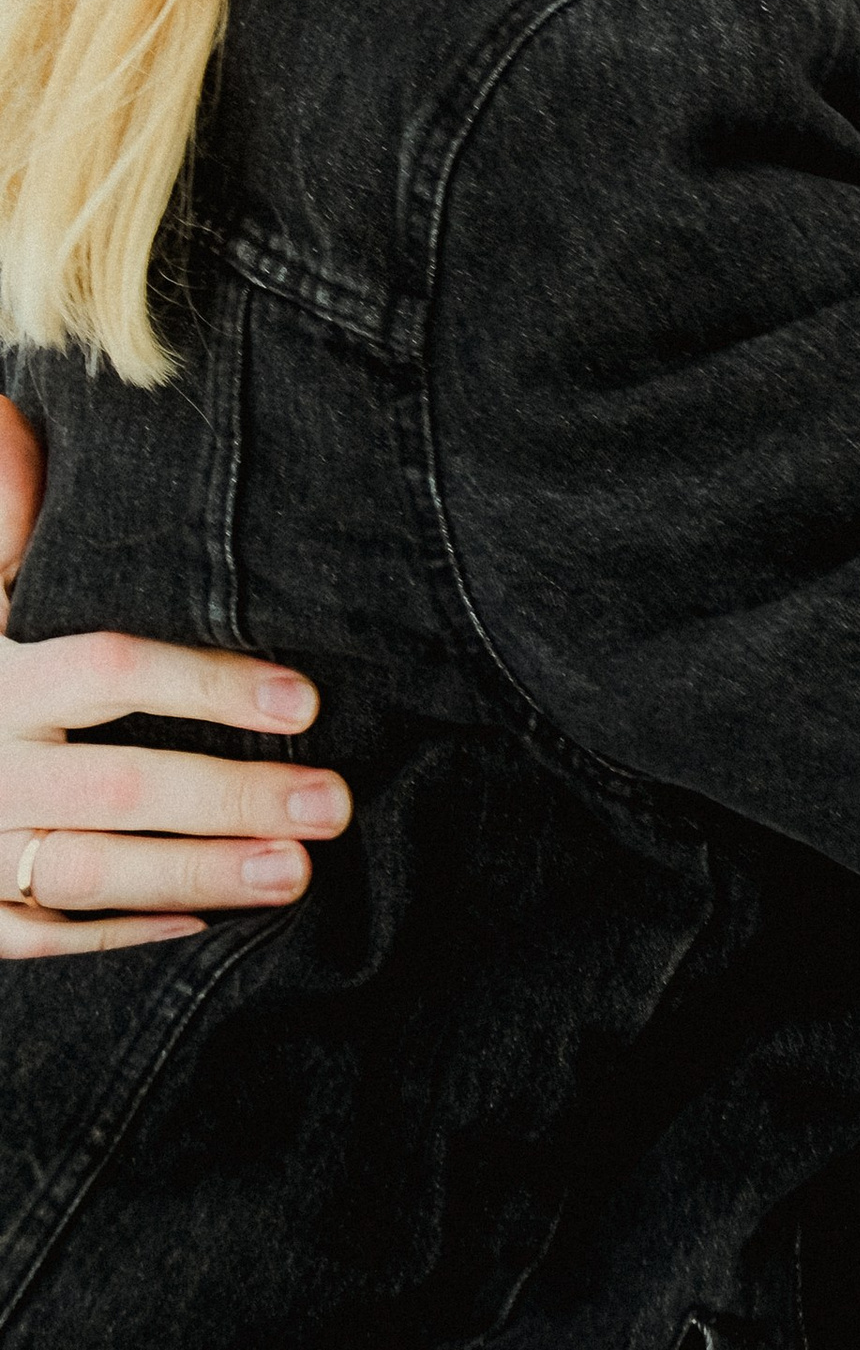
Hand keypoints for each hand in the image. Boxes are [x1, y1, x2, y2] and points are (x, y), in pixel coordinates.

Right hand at [0, 400, 348, 954]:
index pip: (109, 672)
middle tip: (335, 801)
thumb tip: (20, 411)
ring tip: (299, 871)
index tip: (306, 699)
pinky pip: (43, 937)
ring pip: (91, 874)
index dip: (208, 685)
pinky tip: (207, 926)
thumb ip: (3, 515)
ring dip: (201, 875)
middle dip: (232, 796)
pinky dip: (123, 936)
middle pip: (120, 787)